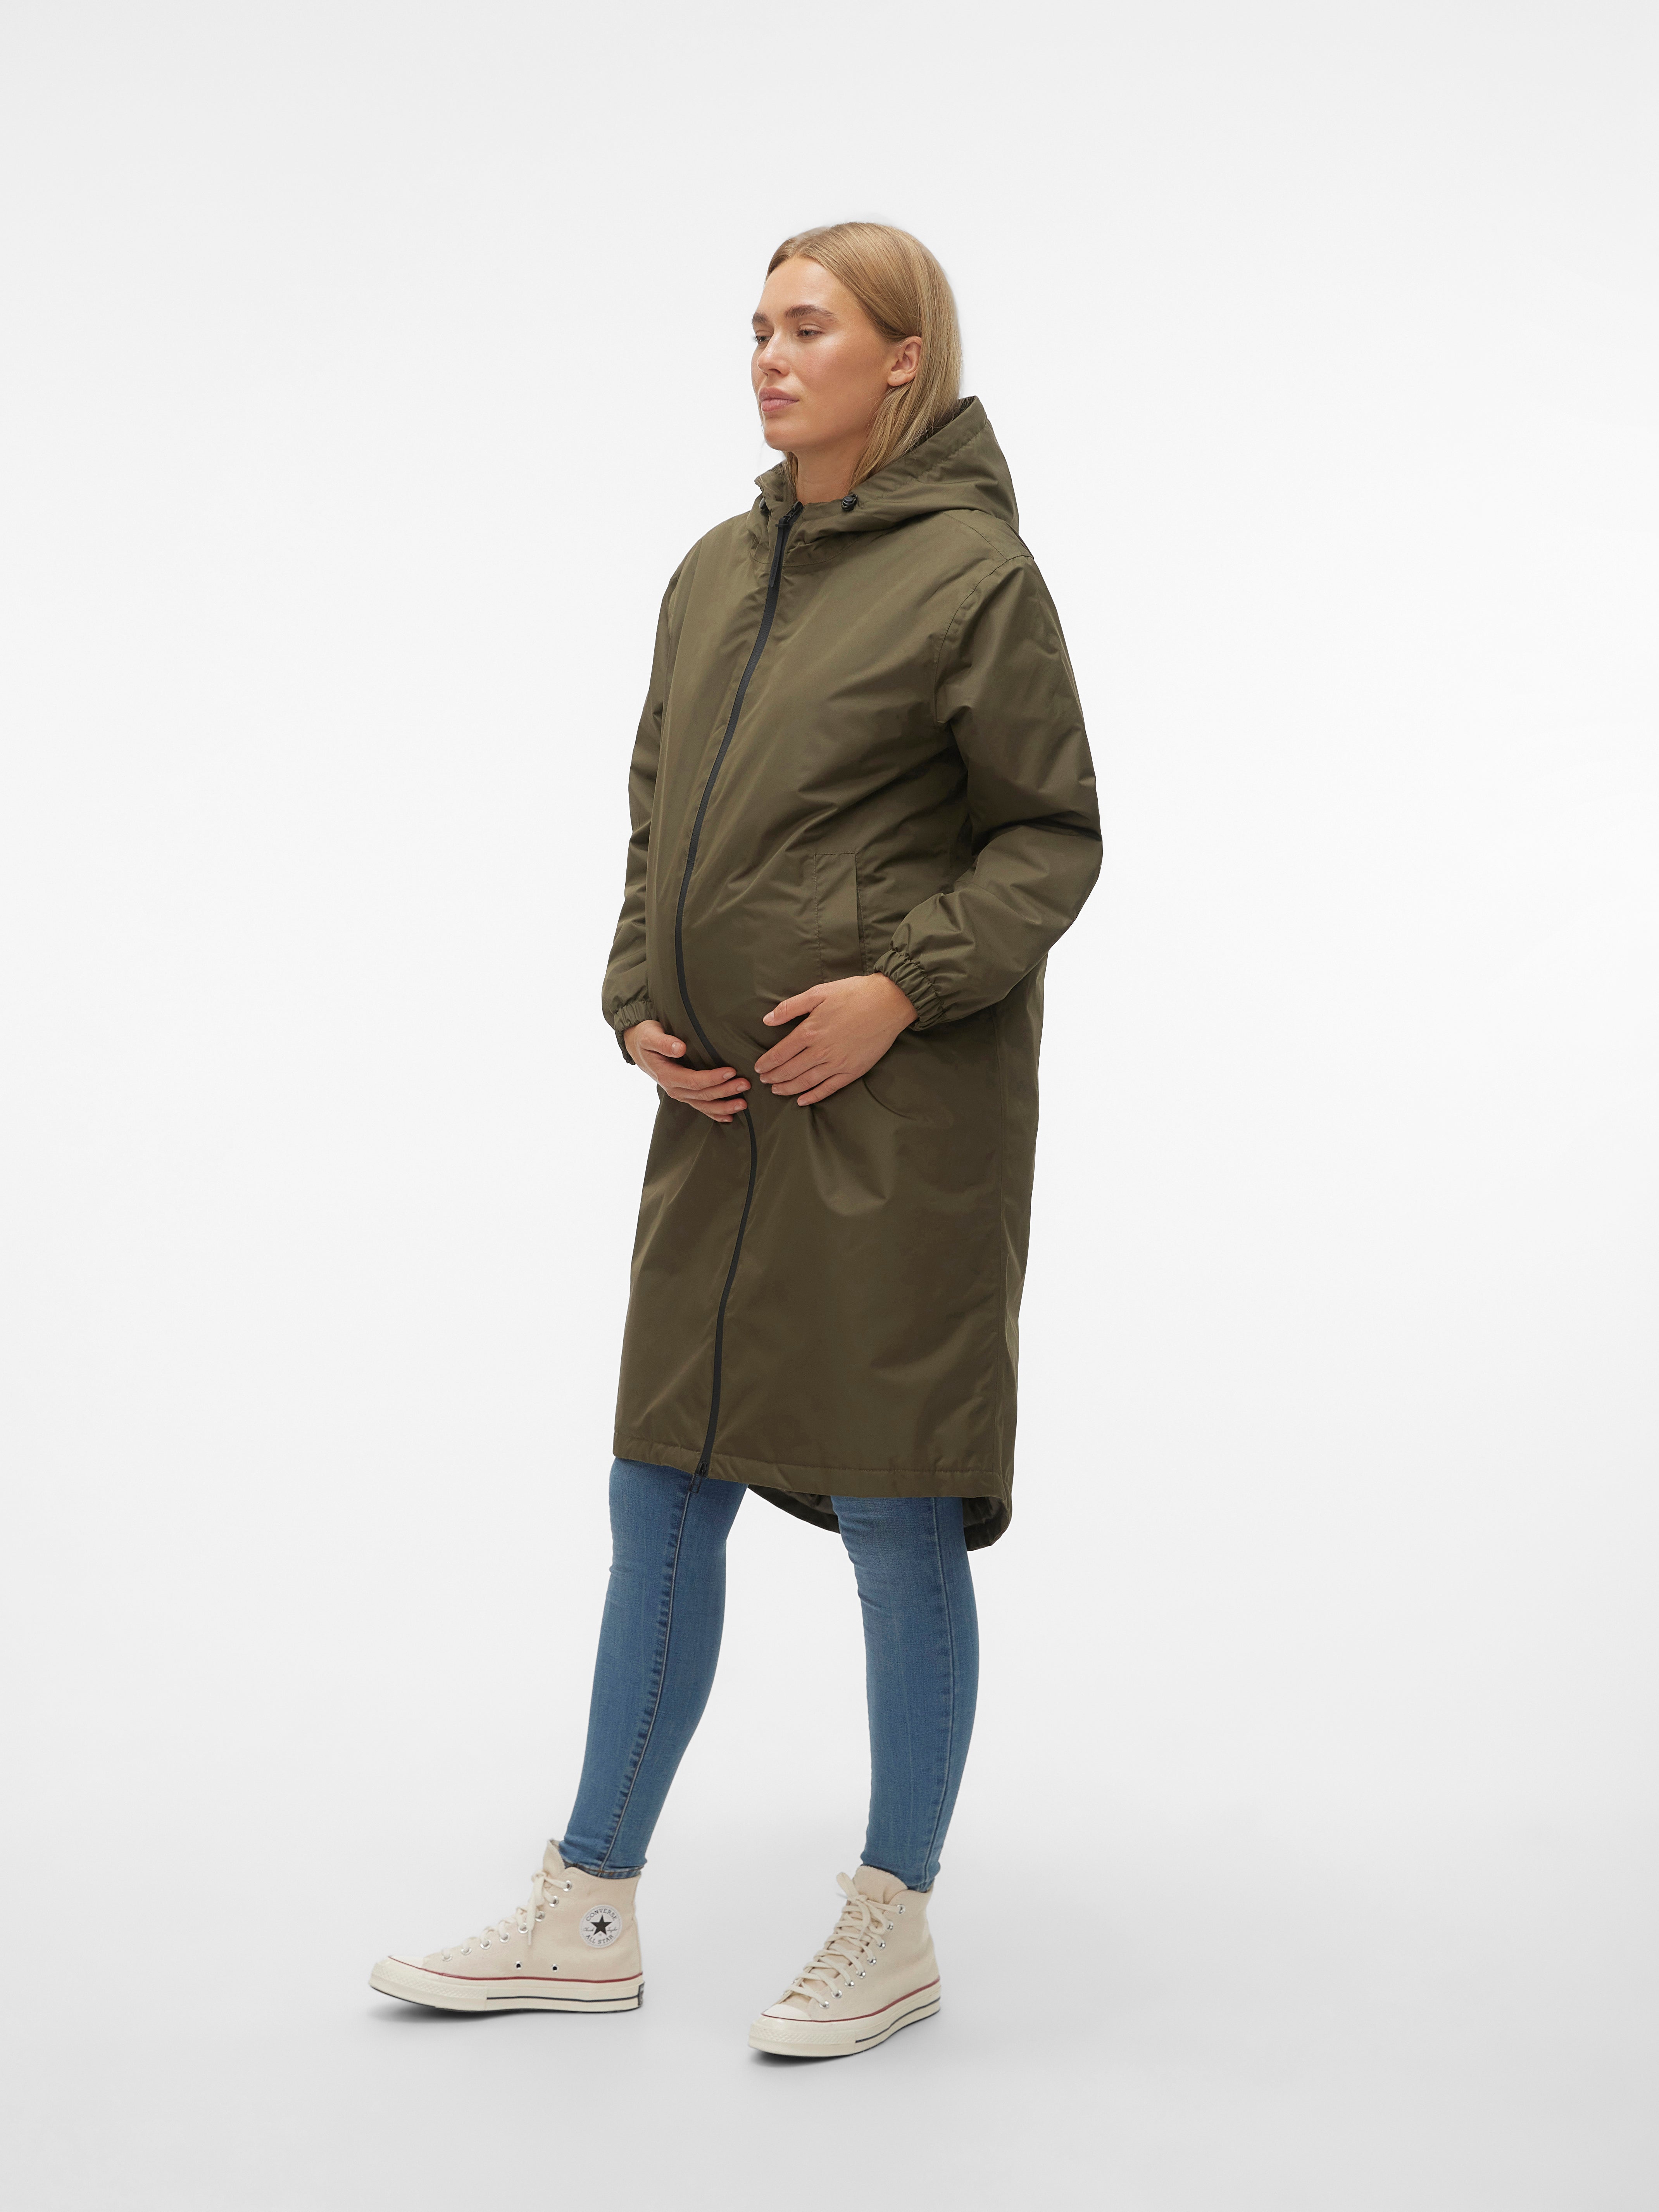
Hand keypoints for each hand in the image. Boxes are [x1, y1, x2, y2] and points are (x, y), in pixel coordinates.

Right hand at [623, 1019, 750, 1122]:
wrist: (637, 1045)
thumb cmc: (645, 1036)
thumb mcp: (650, 1035)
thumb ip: (664, 1043)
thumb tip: (680, 1048)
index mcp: (666, 1075)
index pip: (694, 1080)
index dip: (713, 1078)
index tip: (731, 1071)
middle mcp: (673, 1088)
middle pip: (702, 1094)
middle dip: (725, 1091)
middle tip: (745, 1084)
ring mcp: (679, 1093)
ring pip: (703, 1105)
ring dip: (724, 1106)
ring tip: (743, 1104)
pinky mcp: (684, 1092)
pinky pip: (700, 1107)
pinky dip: (714, 1113)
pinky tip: (729, 1117)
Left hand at [754, 975, 917, 1105]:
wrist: (889, 1003)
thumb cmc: (854, 994)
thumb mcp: (818, 993)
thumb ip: (790, 1008)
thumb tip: (767, 1020)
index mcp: (810, 1031)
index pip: (781, 1053)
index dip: (767, 1062)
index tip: (759, 1067)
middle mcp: (821, 1051)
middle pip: (790, 1070)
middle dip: (774, 1077)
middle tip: (763, 1081)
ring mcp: (838, 1064)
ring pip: (806, 1082)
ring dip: (788, 1088)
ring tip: (776, 1091)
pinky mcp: (853, 1071)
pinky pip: (829, 1088)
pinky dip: (813, 1096)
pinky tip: (802, 1100)